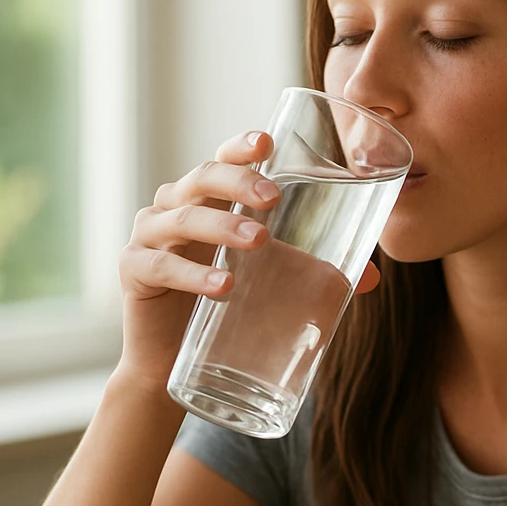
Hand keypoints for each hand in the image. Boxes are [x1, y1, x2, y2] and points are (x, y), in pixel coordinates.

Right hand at [114, 130, 381, 391]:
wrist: (173, 361)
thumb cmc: (224, 305)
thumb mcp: (271, 280)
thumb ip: (315, 272)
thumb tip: (374, 276)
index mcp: (208, 201)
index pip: (222, 161)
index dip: (240, 148)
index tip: (267, 144)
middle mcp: (174, 208)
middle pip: (201, 179)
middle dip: (239, 183)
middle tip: (273, 198)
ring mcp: (148, 237)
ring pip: (182, 219)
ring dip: (222, 227)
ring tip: (260, 242)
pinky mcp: (133, 273)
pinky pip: (159, 266)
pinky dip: (192, 274)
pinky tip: (222, 286)